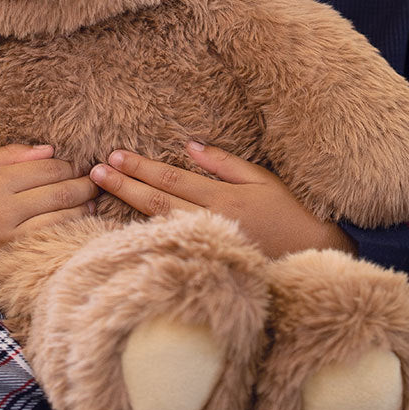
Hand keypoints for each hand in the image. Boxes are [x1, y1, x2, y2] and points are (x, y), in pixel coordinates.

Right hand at [0, 144, 97, 275]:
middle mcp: (1, 210)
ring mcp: (6, 239)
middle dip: (84, 184)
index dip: (68, 164)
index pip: (46, 168)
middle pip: (60, 192)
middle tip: (97, 179)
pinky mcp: (6, 261)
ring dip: (83, 208)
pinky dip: (69, 232)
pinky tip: (78, 224)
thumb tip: (49, 150)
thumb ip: (8, 155)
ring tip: (92, 200)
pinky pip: (48, 243)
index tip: (79, 163)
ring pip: (61, 219)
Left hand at [90, 141, 355, 258]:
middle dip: (123, 186)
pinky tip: (124, 229)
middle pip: (156, 202)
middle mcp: (210, 223)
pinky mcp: (210, 262)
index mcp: (222, 199)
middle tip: (93, 173)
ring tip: (101, 194)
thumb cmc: (292, 213)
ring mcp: (207, 246)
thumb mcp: (262, 179)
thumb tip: (190, 147)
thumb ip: (224, 163)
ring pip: (159, 225)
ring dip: (128, 208)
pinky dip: (146, 235)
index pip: (170, 180)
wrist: (316, 256)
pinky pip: (171, 246)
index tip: (113, 157)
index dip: (139, 168)